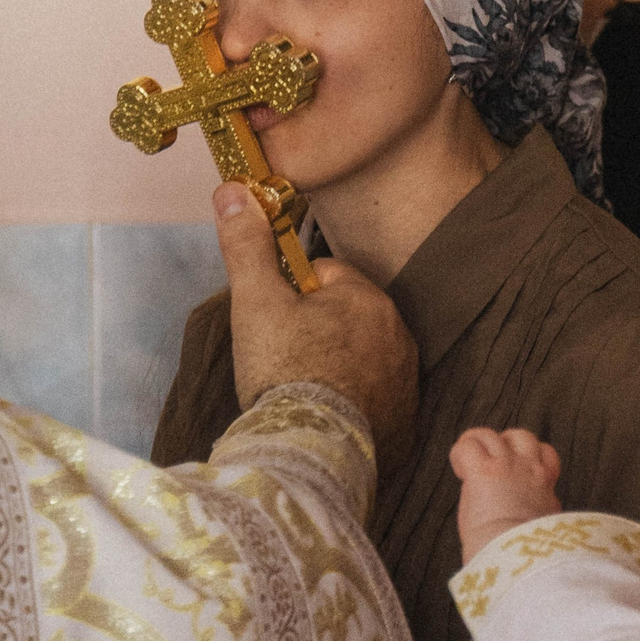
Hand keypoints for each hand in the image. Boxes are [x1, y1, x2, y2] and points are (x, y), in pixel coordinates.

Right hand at [216, 184, 417, 468]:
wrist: (311, 451)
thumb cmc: (283, 370)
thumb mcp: (254, 302)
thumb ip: (246, 244)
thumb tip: (233, 189)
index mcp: (366, 297)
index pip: (324, 277)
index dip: (289, 297)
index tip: (272, 326)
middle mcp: (399, 334)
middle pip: (345, 318)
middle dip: (315, 332)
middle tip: (283, 362)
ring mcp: (406, 380)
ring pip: (362, 358)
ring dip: (336, 368)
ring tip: (303, 392)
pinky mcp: (406, 422)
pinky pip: (376, 399)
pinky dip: (354, 404)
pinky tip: (326, 418)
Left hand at [451, 426, 562, 560]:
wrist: (520, 560)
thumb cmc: (528, 554)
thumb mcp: (545, 530)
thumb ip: (539, 513)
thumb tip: (532, 515)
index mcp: (545, 488)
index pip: (545, 455)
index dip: (529, 460)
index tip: (515, 478)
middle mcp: (530, 471)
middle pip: (524, 437)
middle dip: (506, 446)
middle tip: (491, 466)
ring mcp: (508, 466)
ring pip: (493, 435)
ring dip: (479, 449)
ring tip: (469, 468)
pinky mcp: (483, 471)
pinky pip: (468, 444)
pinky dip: (460, 453)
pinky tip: (460, 471)